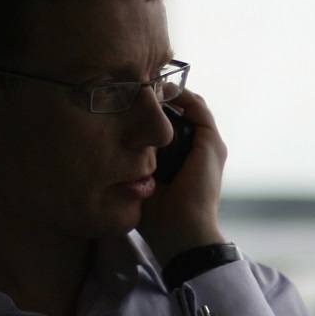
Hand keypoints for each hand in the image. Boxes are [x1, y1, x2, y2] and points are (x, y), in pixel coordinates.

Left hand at [139, 88, 227, 265]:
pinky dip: (179, 95)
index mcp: (182, 161)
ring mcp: (208, 146)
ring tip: (143, 82)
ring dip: (168, 92)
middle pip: (179, 111)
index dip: (149, 110)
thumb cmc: (158, 219)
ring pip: (190, 105)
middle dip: (157, 97)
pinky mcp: (212, 143)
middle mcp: (198, 150)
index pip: (168, 126)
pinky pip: (197, 107)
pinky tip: (157, 90)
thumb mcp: (138, 184)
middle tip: (132, 84)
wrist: (183, 233)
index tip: (125, 99)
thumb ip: (129, 166)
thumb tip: (102, 149)